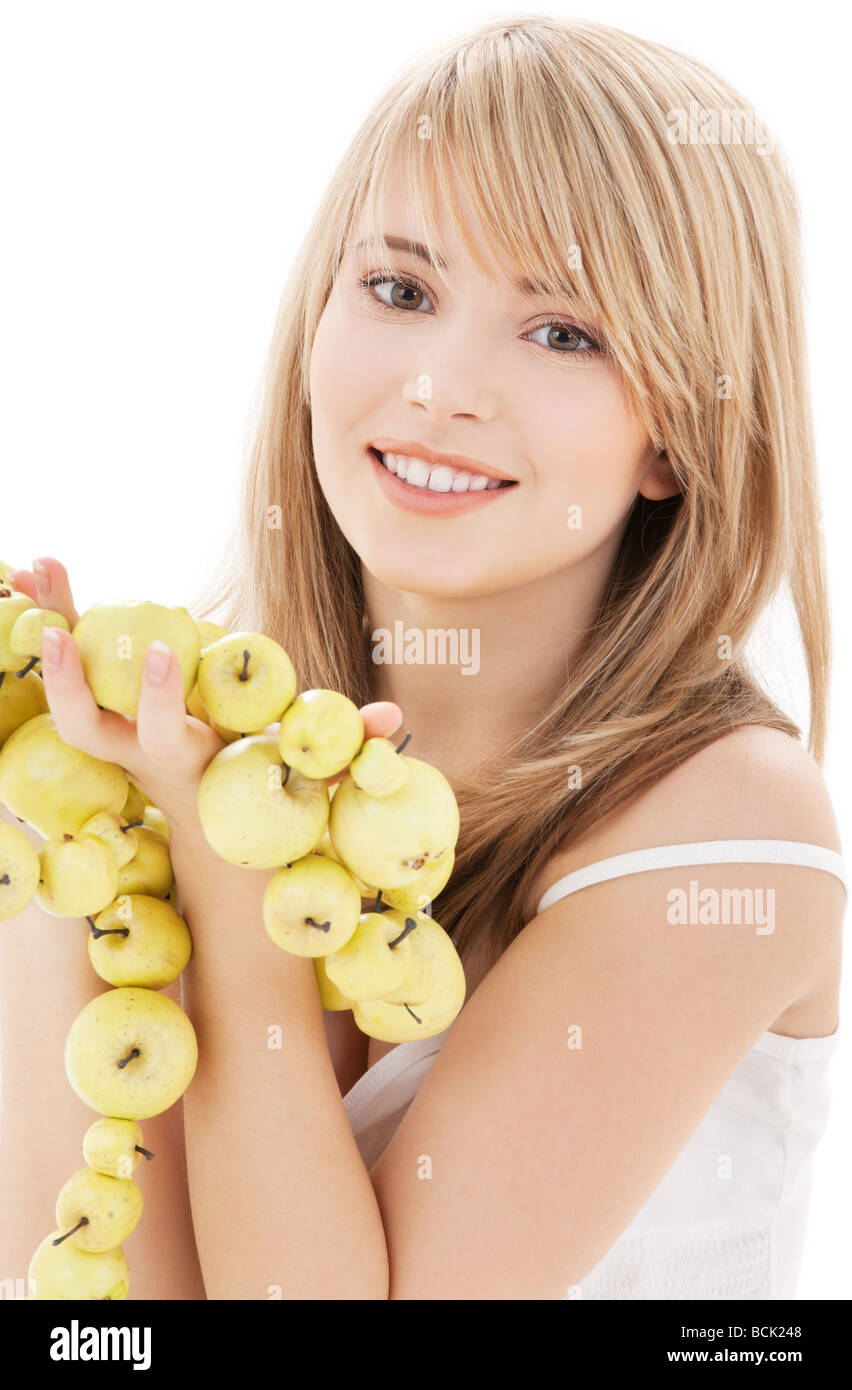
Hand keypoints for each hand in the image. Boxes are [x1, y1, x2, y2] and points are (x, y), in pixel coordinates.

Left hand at [8, 556, 403, 834]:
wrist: (209, 813)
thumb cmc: (264, 785)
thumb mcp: (307, 772)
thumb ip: (344, 747)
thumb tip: (391, 717)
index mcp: (186, 762)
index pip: (164, 736)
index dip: (158, 700)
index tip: (159, 651)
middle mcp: (137, 752)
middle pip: (82, 729)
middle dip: (66, 685)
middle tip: (56, 632)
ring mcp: (114, 734)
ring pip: (61, 694)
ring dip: (47, 634)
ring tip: (35, 572)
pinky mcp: (103, 708)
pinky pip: (67, 664)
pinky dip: (52, 619)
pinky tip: (36, 572)